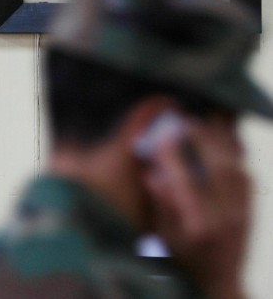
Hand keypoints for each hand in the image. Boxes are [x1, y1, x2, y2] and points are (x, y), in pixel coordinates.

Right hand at [143, 114, 249, 298]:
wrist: (219, 284)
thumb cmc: (183, 262)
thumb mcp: (163, 238)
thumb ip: (160, 206)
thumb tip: (152, 175)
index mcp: (195, 224)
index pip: (183, 180)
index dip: (172, 155)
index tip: (161, 136)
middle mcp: (222, 217)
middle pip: (216, 166)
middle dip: (201, 139)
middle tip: (185, 120)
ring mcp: (241, 213)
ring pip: (235, 168)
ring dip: (221, 141)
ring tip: (206, 120)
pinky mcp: (250, 211)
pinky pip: (246, 176)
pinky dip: (235, 155)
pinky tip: (224, 141)